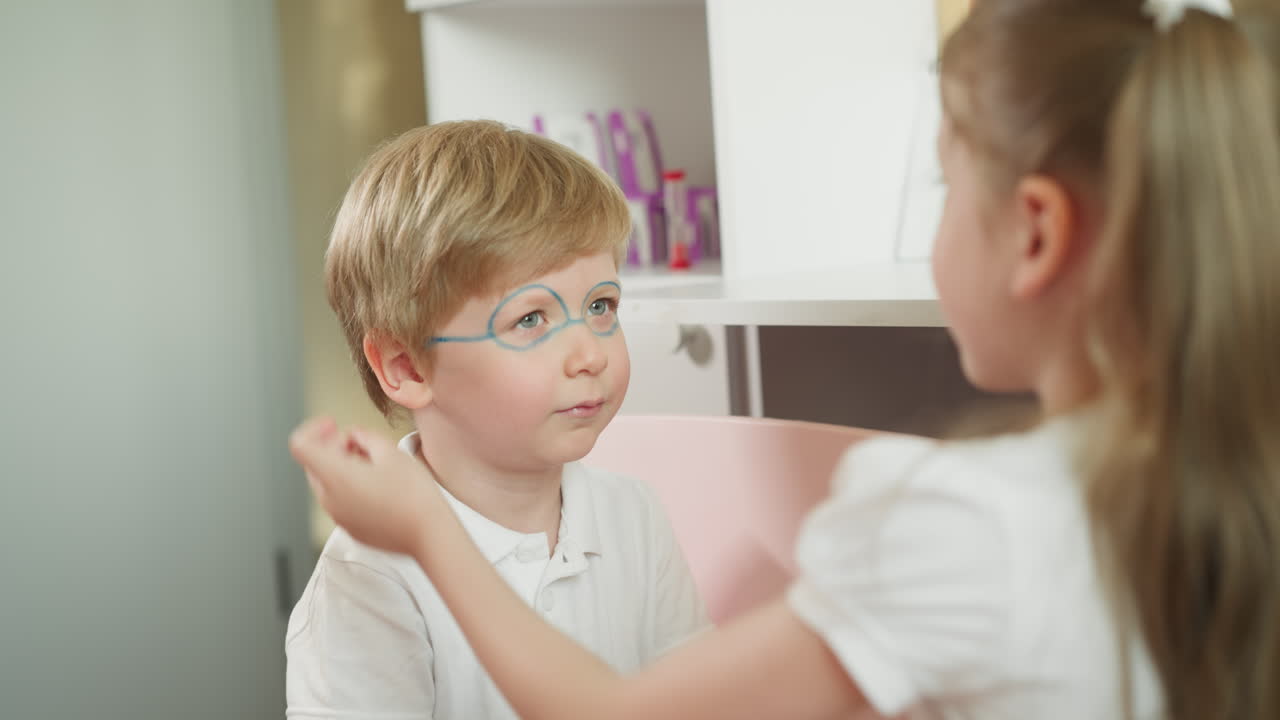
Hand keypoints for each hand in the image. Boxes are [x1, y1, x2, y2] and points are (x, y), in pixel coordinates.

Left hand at [288, 417, 441, 555]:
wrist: (430, 534)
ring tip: (375, 464)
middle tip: (361, 442)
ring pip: (327, 482)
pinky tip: (379, 486)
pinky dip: (351, 487)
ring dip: (342, 467)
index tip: (332, 425)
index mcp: (335, 476)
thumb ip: (364, 436)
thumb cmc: (413, 495)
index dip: (313, 429)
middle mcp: (330, 498)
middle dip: (332, 447)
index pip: (300, 445)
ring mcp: (339, 517)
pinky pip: (341, 501)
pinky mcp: (352, 528)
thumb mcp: (390, 452)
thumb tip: (354, 436)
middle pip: (314, 464)